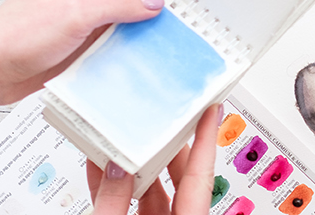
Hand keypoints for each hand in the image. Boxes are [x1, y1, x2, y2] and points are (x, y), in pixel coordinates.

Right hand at [87, 105, 218, 214]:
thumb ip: (114, 202)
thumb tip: (115, 168)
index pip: (201, 176)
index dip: (206, 141)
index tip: (212, 110)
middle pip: (182, 178)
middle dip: (170, 145)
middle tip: (166, 115)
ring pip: (154, 190)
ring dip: (137, 166)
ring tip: (127, 137)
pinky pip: (132, 204)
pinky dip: (118, 187)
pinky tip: (103, 167)